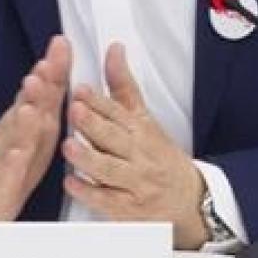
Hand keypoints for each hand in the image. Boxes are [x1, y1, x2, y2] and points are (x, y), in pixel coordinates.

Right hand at [0, 36, 72, 219]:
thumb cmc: (11, 167)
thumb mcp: (35, 132)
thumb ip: (45, 101)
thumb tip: (59, 66)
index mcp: (31, 125)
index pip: (42, 93)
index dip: (52, 69)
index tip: (61, 45)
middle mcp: (15, 136)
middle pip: (26, 108)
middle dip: (36, 87)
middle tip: (45, 65)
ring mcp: (3, 158)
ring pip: (12, 137)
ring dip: (21, 120)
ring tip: (30, 105)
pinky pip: (6, 173)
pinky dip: (12, 163)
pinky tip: (18, 153)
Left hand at [61, 43, 207, 247]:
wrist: (188, 200)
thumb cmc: (160, 157)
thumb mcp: (145, 119)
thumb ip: (124, 87)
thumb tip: (114, 50)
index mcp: (141, 130)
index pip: (120, 112)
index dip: (100, 102)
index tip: (82, 90)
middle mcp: (138, 154)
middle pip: (115, 138)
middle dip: (94, 124)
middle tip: (75, 110)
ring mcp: (134, 182)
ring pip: (109, 169)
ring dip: (88, 158)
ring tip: (69, 146)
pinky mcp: (127, 208)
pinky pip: (106, 200)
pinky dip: (87, 191)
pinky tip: (71, 182)